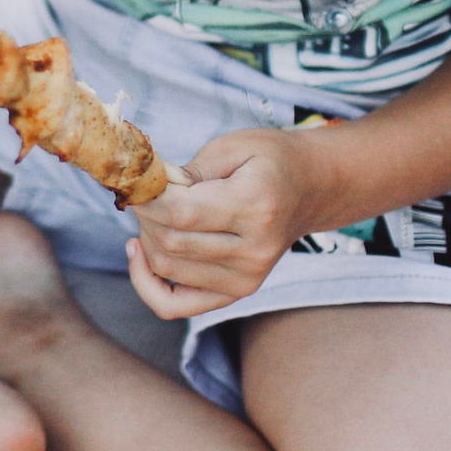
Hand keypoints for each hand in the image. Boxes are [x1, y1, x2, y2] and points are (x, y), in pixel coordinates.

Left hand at [125, 129, 323, 320]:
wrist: (310, 188)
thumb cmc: (268, 161)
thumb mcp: (233, 146)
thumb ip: (190, 170)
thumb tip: (151, 189)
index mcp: (255, 207)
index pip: (181, 213)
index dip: (147, 197)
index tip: (140, 178)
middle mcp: (254, 252)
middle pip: (170, 241)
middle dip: (144, 212)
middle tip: (146, 189)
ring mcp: (247, 279)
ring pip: (166, 267)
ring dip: (146, 236)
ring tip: (155, 210)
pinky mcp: (237, 293)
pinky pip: (174, 304)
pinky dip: (146, 283)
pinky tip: (140, 251)